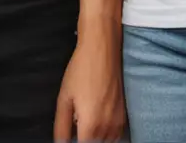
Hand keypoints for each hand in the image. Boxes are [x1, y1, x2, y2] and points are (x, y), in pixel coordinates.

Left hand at [54, 26, 124, 141]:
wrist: (102, 51)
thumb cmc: (83, 70)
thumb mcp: (64, 98)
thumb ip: (62, 126)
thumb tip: (60, 142)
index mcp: (91, 125)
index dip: (75, 142)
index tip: (71, 135)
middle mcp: (108, 127)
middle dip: (84, 138)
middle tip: (76, 122)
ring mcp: (119, 122)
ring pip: (106, 141)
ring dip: (95, 137)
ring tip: (85, 119)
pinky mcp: (125, 116)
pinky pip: (115, 134)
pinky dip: (105, 132)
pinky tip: (96, 118)